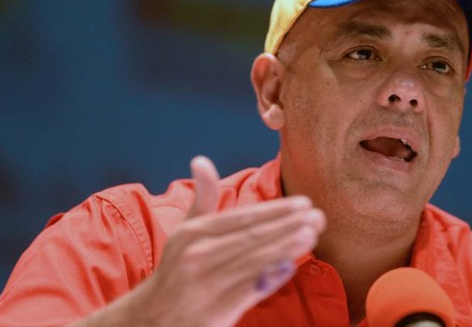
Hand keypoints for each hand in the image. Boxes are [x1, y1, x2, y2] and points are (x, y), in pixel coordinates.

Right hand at [76, 156, 325, 326]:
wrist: (153, 318)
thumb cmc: (178, 270)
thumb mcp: (184, 232)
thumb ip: (202, 199)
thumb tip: (201, 161)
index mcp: (193, 234)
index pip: (241, 218)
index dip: (274, 210)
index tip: (303, 203)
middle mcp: (197, 256)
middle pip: (251, 237)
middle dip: (288, 225)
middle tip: (318, 215)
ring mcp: (206, 285)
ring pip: (254, 262)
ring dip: (286, 247)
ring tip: (312, 234)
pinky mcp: (215, 311)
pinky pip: (249, 290)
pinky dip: (271, 277)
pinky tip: (291, 265)